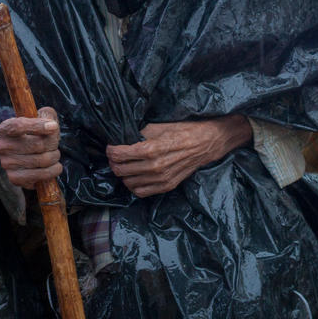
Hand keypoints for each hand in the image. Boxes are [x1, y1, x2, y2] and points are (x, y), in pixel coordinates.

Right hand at [0, 107, 60, 188]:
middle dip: (53, 143)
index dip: (37, 126)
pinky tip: (54, 167)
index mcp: (5, 128)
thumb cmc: (38, 134)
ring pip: (42, 160)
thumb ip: (47, 114)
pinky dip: (53, 171)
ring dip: (55, 157)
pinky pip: (40, 175)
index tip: (54, 126)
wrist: (30, 157)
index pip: (17, 126)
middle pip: (37, 144)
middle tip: (55, 144)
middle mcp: (2, 147)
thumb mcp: (41, 118)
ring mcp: (7, 164)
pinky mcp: (14, 178)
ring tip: (54, 155)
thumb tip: (51, 124)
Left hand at [106, 117, 249, 197]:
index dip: (111, 150)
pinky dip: (134, 185)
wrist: (206, 143)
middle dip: (114, 162)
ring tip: (125, 165)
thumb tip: (123, 138)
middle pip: (120, 169)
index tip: (111, 147)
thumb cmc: (184, 130)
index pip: (119, 155)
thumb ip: (139, 133)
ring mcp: (161, 179)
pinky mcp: (167, 186)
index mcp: (152, 148)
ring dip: (123, 174)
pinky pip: (140, 192)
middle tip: (116, 155)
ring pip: (128, 182)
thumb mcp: (160, 126)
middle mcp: (155, 166)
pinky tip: (136, 176)